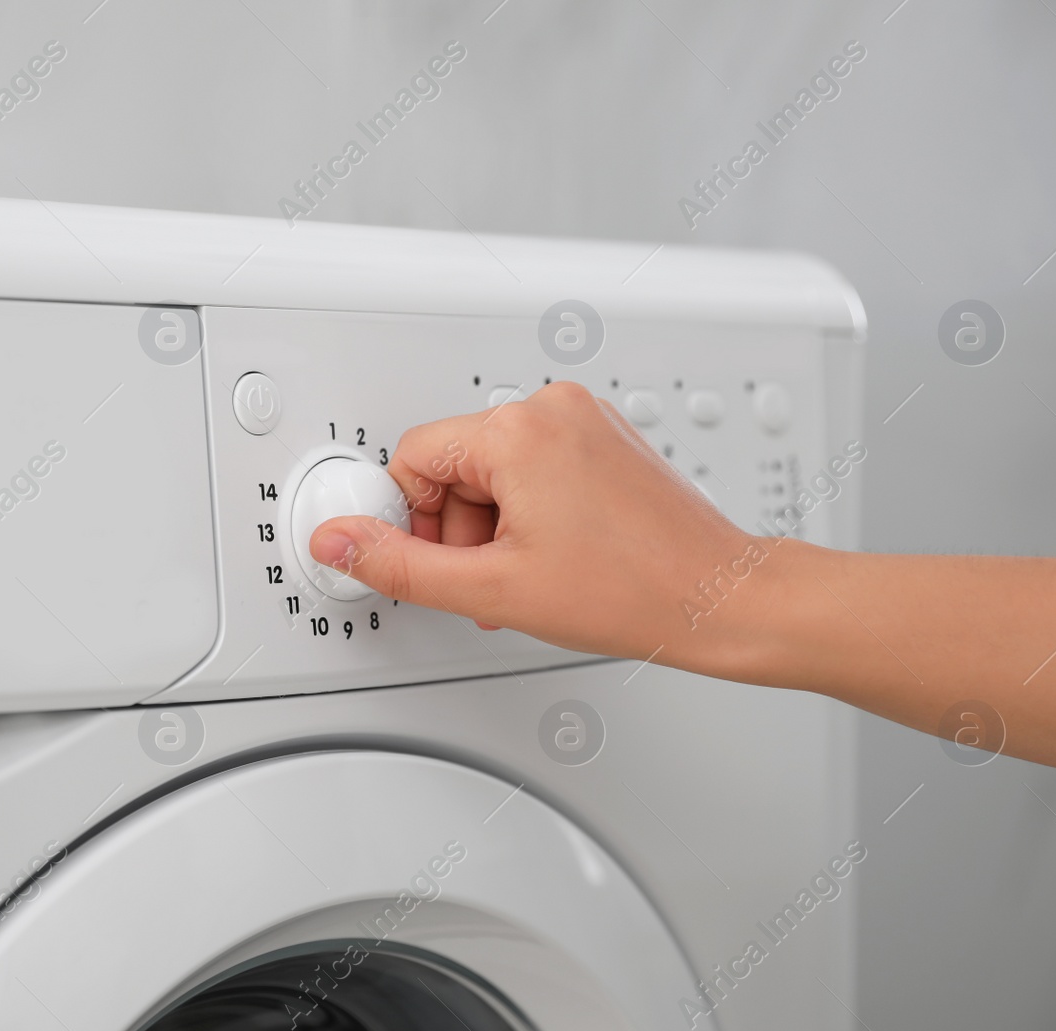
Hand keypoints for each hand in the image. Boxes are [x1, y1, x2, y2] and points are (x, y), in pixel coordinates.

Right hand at [307, 382, 788, 674]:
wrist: (717, 598)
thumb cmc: (632, 590)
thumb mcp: (490, 588)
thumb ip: (398, 564)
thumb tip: (337, 541)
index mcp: (518, 429)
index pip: (413, 457)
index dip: (413, 521)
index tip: (441, 562)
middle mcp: (553, 407)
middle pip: (454, 463)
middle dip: (458, 528)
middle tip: (492, 579)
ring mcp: (586, 419)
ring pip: (494, 469)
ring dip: (494, 526)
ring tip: (530, 574)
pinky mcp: (607, 438)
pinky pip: (537, 466)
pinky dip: (530, 512)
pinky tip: (556, 556)